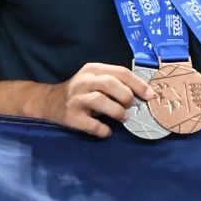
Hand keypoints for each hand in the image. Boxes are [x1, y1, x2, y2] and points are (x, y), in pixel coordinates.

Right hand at [38, 62, 152, 138]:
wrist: (50, 103)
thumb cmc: (81, 92)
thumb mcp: (95, 80)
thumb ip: (116, 84)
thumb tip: (143, 96)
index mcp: (93, 70)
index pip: (120, 72)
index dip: (138, 84)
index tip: (150, 96)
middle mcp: (84, 81)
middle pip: (110, 83)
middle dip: (126, 96)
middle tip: (131, 107)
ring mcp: (76, 99)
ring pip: (100, 100)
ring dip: (117, 112)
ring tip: (123, 118)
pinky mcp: (71, 117)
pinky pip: (92, 125)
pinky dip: (103, 130)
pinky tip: (106, 131)